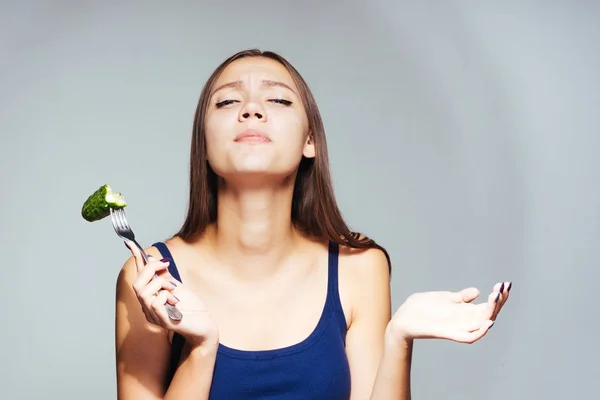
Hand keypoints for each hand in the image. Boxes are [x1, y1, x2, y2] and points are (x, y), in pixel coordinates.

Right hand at [125, 241, 218, 348]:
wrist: (204, 326)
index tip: (130, 242)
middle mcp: (148, 307)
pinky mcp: (163, 322)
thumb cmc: (191, 309)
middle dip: (150, 269)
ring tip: (174, 288)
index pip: (139, 277)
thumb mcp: (177, 287)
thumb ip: (164, 276)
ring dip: (160, 283)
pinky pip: (155, 304)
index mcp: (151, 298)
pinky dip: (165, 296)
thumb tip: (152, 259)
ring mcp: (154, 316)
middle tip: (166, 265)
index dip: (135, 259)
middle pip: (137, 284)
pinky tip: (175, 300)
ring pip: (143, 292)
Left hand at [389, 282, 511, 343]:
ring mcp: (457, 327)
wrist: (403, 317)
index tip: (506, 284)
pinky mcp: (447, 333)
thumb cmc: (423, 308)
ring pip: (482, 324)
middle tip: (503, 288)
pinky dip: (480, 332)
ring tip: (497, 297)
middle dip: (499, 301)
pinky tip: (489, 322)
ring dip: (492, 312)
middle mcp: (464, 321)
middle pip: (489, 314)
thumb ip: (461, 297)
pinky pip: (469, 338)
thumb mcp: (445, 298)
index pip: (488, 306)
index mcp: (465, 312)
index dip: (499, 297)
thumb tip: (477, 292)